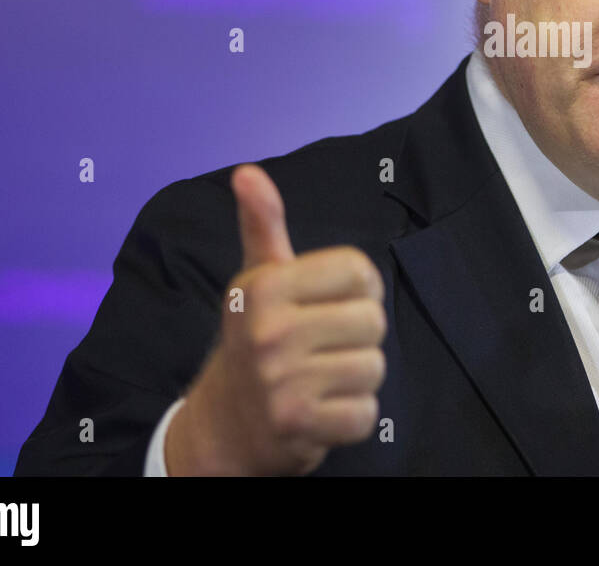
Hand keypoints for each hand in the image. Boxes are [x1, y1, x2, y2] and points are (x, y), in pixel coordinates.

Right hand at [165, 163, 386, 474]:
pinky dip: (352, 416)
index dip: (359, 289)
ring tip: (322, 378)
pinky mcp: (298, 425)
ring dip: (356, 379)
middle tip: (324, 348)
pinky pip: (365, 413)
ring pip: (374, 367)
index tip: (333, 304)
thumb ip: (263, 224)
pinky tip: (322, 409)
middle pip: (374, 321)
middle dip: (359, 338)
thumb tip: (248, 172)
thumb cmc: (254, 340)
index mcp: (265, 287)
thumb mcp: (257, 279)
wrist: (223, 425)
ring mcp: (282, 381)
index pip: (361, 271)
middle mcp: (269, 331)